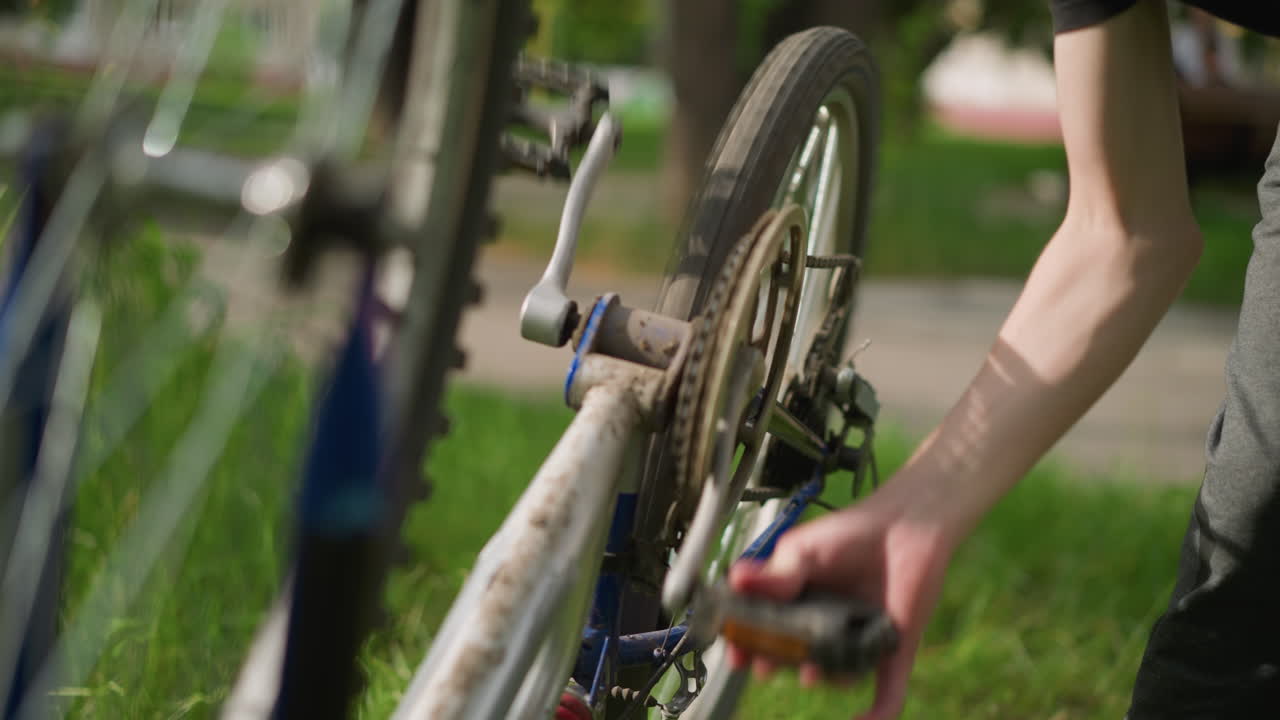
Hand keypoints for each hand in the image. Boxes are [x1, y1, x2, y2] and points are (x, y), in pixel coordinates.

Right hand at [727, 475, 958, 719]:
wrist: (906, 525)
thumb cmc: (851, 533)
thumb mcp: (803, 551)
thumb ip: (774, 574)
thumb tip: (735, 580)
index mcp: (796, 605)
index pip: (765, 634)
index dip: (748, 647)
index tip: (736, 653)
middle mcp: (824, 627)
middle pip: (795, 661)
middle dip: (778, 667)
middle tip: (767, 666)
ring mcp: (857, 641)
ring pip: (835, 676)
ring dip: (821, 679)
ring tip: (812, 670)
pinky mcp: (891, 651)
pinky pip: (887, 694)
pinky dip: (877, 716)